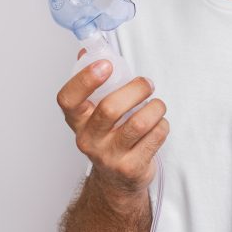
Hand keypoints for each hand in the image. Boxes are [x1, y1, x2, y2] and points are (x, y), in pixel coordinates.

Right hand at [56, 48, 168, 203]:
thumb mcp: (95, 112)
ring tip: (157, 105)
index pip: (68, 99)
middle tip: (147, 84)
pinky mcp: (131, 167)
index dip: (85, 80)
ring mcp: (109, 156)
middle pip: (110, 108)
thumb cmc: (110, 136)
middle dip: (136, 89)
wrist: (117, 180)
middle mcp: (89, 139)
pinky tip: (158, 125)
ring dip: (156, 107)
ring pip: (139, 123)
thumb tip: (88, 50)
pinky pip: (156, 136)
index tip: (106, 65)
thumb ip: (94, 82)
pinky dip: (163, 125)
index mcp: (77, 120)